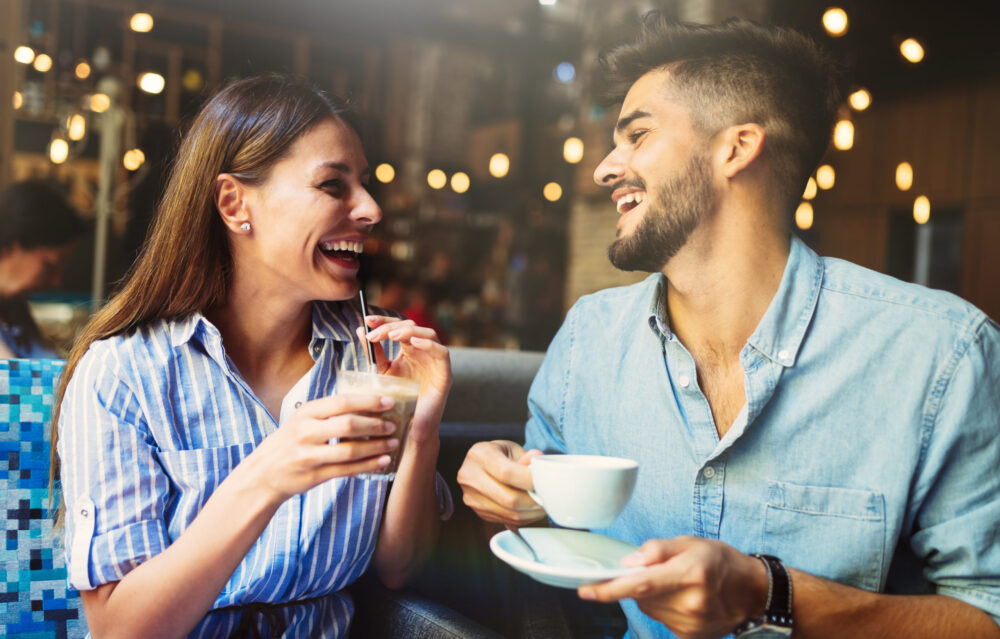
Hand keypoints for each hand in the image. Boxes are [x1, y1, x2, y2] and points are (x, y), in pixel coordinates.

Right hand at [238, 393, 399, 501]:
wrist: (263, 474)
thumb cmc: (289, 442)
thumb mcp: (301, 420)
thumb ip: (327, 412)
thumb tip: (366, 403)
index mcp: (306, 413)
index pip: (341, 402)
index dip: (368, 401)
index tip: (389, 402)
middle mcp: (306, 432)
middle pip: (348, 425)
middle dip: (375, 425)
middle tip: (393, 425)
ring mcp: (309, 455)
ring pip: (350, 450)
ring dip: (376, 447)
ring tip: (393, 443)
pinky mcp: (314, 475)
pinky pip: (347, 470)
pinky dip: (368, 465)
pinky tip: (383, 461)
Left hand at [359, 315, 451, 443]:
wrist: (408, 428)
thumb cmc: (396, 402)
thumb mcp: (381, 373)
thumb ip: (373, 352)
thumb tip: (360, 330)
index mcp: (409, 350)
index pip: (398, 327)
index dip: (384, 321)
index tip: (367, 320)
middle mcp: (423, 352)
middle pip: (412, 327)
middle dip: (392, 327)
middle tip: (374, 333)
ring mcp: (435, 361)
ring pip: (428, 334)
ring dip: (409, 332)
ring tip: (391, 336)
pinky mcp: (445, 373)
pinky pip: (442, 352)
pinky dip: (429, 344)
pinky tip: (413, 342)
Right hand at [457, 440, 545, 525]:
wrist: (478, 465)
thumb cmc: (498, 454)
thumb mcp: (511, 448)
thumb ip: (525, 456)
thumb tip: (539, 459)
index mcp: (479, 455)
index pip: (506, 472)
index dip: (529, 480)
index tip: (545, 481)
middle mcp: (470, 477)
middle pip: (509, 499)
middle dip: (534, 501)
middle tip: (548, 497)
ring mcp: (472, 498)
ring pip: (510, 514)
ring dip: (532, 513)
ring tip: (542, 504)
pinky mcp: (478, 512)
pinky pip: (507, 520)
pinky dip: (524, 518)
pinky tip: (531, 509)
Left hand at [578, 537, 767, 638]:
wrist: (754, 593)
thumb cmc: (722, 561)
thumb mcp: (691, 543)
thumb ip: (657, 550)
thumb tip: (628, 563)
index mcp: (690, 573)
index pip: (641, 584)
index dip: (610, 589)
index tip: (586, 590)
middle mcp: (690, 602)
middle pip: (642, 596)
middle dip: (639, 583)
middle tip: (661, 572)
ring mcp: (690, 624)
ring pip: (649, 609)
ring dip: (652, 596)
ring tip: (678, 585)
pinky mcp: (689, 637)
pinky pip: (661, 620)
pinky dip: (664, 608)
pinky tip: (684, 600)